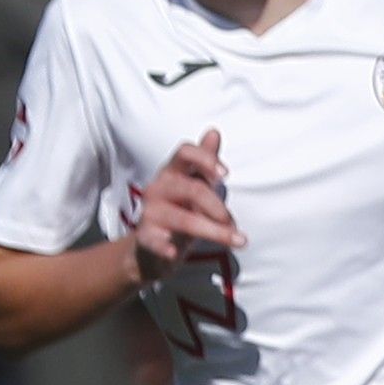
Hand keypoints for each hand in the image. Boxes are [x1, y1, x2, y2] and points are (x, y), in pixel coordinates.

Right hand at [127, 131, 241, 284]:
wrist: (152, 247)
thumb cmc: (179, 211)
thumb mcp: (195, 185)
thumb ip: (205, 162)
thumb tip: (214, 132)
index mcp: (172, 172)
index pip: (184, 152)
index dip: (205, 159)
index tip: (226, 174)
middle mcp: (158, 187)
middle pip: (192, 189)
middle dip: (218, 207)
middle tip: (235, 224)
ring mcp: (150, 212)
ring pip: (184, 219)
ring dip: (215, 232)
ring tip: (238, 240)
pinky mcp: (145, 236)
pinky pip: (155, 240)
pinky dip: (165, 246)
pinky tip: (174, 252)